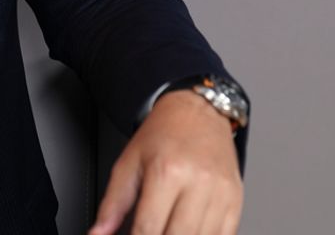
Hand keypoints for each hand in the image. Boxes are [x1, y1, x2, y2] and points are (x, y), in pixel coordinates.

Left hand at [90, 91, 242, 234]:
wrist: (198, 112)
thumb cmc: (163, 134)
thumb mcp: (128, 162)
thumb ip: (113, 202)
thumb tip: (99, 232)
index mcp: (167, 172)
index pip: (148, 228)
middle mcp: (198, 183)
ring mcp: (221, 194)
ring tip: (167, 230)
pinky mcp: (236, 201)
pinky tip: (188, 232)